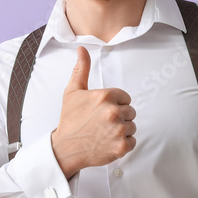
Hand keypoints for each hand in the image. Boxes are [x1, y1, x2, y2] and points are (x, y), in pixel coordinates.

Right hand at [51, 46, 135, 178]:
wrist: (65, 149)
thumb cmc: (69, 120)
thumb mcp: (72, 92)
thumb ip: (81, 69)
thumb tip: (82, 49)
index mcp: (105, 96)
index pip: (125, 98)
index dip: (115, 104)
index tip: (102, 111)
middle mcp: (113, 112)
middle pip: (130, 112)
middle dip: (119, 117)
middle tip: (102, 124)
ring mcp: (118, 130)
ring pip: (132, 127)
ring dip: (122, 131)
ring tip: (104, 133)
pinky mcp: (121, 147)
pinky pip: (133, 142)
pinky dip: (123, 144)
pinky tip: (108, 143)